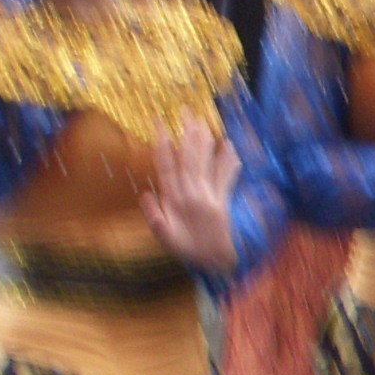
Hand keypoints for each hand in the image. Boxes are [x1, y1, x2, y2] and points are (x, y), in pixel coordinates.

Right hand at [141, 119, 241, 273]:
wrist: (214, 263)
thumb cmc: (186, 249)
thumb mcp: (163, 236)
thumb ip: (153, 215)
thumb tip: (145, 194)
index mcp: (173, 200)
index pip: (165, 166)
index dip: (163, 143)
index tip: (160, 122)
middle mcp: (191, 194)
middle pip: (188, 158)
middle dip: (187, 133)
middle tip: (186, 110)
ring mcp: (208, 196)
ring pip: (205, 163)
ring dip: (205, 141)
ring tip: (203, 120)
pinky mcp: (223, 201)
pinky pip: (227, 178)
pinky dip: (229, 162)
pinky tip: (230, 145)